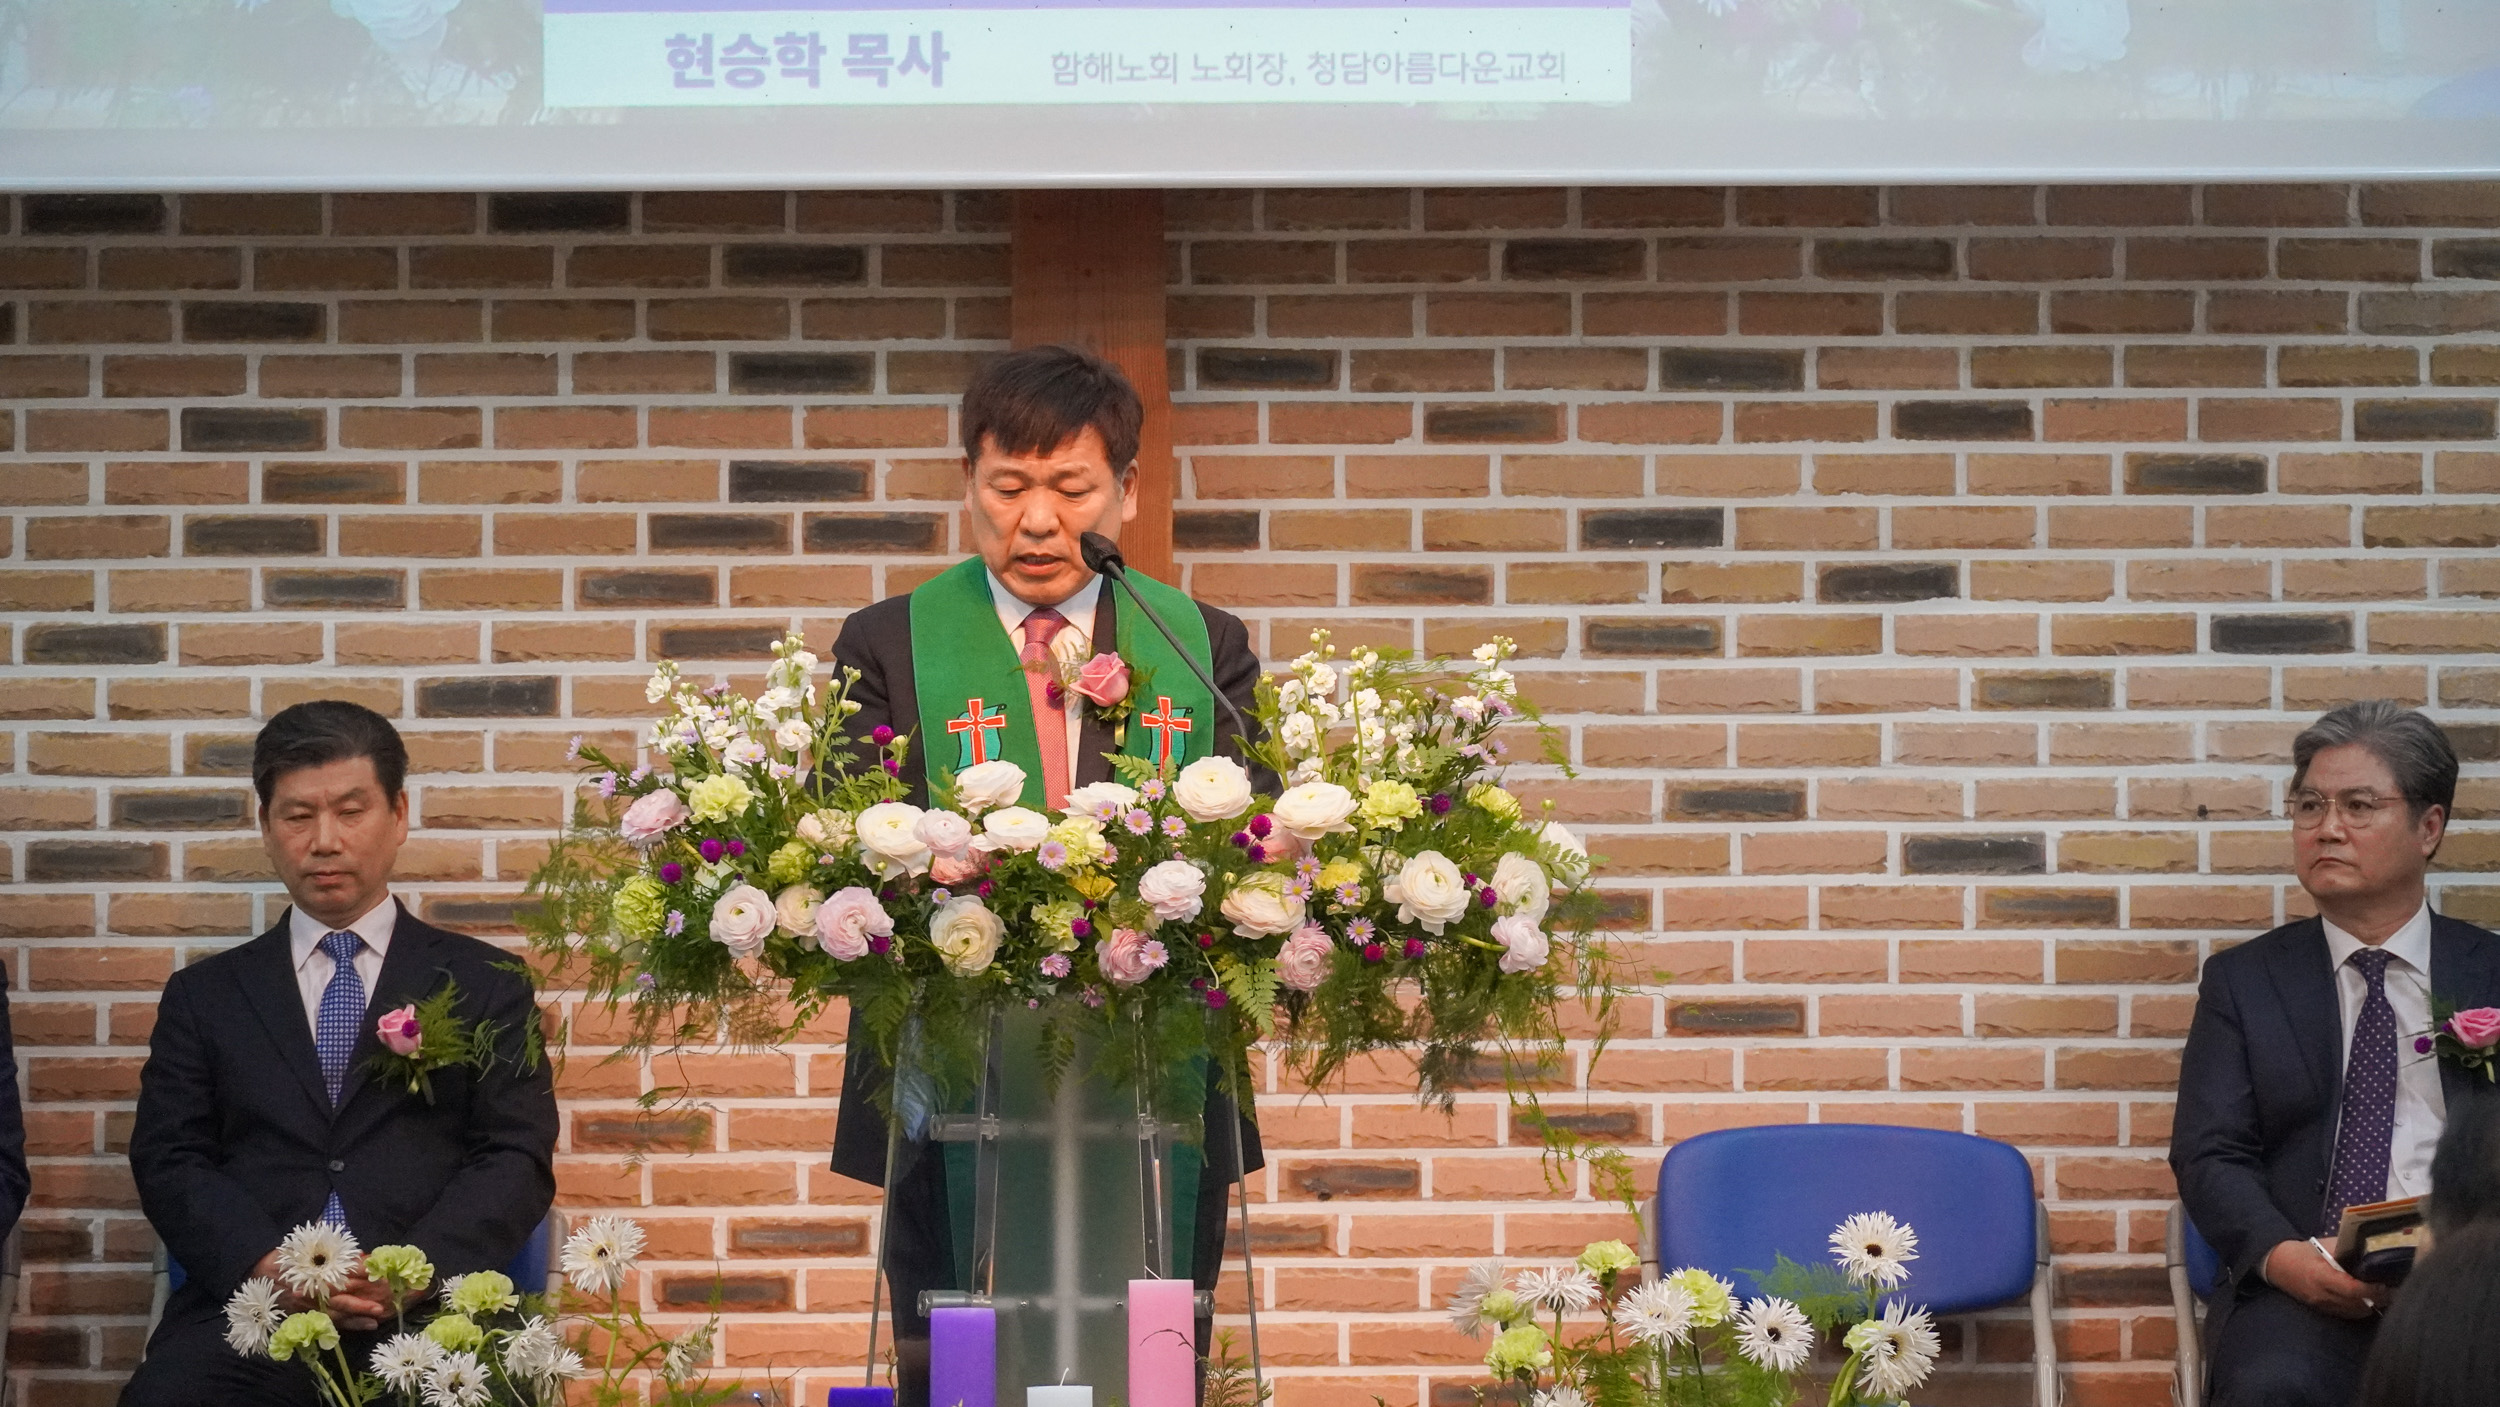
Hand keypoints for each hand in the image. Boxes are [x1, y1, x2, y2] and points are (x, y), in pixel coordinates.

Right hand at [246, 1249, 393, 1330]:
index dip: (357, 1270)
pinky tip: (359, 1326)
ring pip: (332, 1314)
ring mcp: (305, 1304)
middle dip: (358, 1303)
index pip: (337, 1271)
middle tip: (379, 1306)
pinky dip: (342, 1325)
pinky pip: (324, 1321)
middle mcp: (308, 1289)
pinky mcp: (302, 1313)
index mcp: (310, 1270)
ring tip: (375, 1320)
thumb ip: (328, 1249)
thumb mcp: (304, 1247)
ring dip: (354, 1318)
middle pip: (336, 1298)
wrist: (256, 1270)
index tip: (375, 1269)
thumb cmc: (285, 1257)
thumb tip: (358, 1254)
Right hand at [2263, 1240, 2379, 1318]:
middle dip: (2377, 1299)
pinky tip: (2368, 1299)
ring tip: (2382, 1294)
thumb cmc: (2300, 1252)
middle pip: (2357, 1304)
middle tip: (2391, 1288)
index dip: (2371, 1289)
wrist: (2275, 1265)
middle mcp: (2322, 1295)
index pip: (2352, 1289)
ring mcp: (2322, 1305)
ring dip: (2371, 1305)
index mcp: (2320, 1276)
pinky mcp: (2323, 1310)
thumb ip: (2346, 1250)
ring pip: (2355, 1312)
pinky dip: (2361, 1308)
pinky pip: (2348, 1314)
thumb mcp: (2322, 1245)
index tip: (2384, 1282)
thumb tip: (2371, 1251)